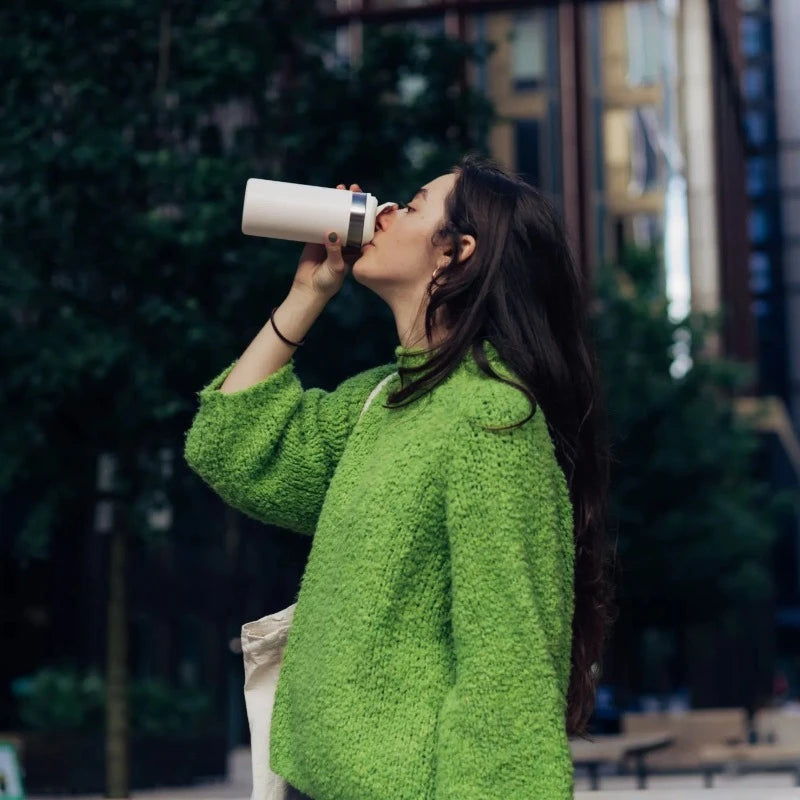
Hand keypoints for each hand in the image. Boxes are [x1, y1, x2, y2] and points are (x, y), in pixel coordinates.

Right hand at [291, 183, 363, 300]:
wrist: (308, 289)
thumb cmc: (327, 283)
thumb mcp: (335, 268)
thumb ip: (335, 253)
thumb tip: (332, 235)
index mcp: (356, 248)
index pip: (364, 226)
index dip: (365, 212)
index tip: (364, 200)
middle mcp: (345, 241)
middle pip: (351, 217)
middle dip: (351, 202)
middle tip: (349, 188)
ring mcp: (331, 238)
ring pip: (336, 216)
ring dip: (337, 202)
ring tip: (337, 188)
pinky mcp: (316, 237)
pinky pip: (320, 221)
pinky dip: (321, 210)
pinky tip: (321, 198)